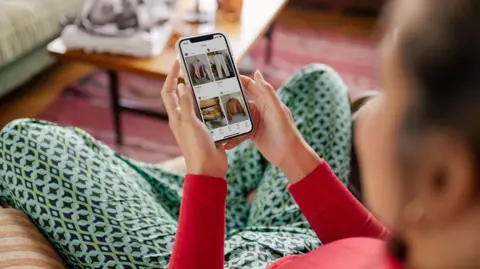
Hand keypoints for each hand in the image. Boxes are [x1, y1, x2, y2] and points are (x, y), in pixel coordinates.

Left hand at [161, 60, 227, 178]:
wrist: (209, 170)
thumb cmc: (196, 148)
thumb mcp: (190, 123)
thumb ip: (187, 104)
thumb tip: (182, 85)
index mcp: (176, 117)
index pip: (168, 91)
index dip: (171, 75)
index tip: (178, 61)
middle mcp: (184, 119)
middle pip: (183, 94)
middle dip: (188, 80)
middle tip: (198, 67)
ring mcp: (197, 124)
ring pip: (198, 102)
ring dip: (204, 91)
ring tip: (212, 80)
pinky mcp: (209, 129)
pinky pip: (211, 113)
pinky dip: (215, 104)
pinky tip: (223, 99)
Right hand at [225, 71, 320, 182]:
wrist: (289, 155)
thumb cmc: (286, 130)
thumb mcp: (276, 109)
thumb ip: (267, 91)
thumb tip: (257, 72)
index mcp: (266, 100)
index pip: (250, 85)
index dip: (238, 80)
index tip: (223, 78)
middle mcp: (260, 109)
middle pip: (240, 101)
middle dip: (227, 101)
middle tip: (213, 101)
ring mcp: (256, 122)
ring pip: (237, 118)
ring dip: (228, 121)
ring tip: (217, 123)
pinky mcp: (252, 134)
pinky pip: (239, 133)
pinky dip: (232, 137)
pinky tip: (225, 142)